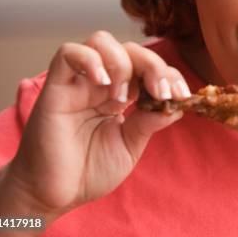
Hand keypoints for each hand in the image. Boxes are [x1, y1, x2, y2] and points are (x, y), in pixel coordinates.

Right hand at [6, 30, 189, 216]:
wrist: (55, 196)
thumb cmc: (89, 171)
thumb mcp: (130, 146)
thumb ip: (150, 121)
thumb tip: (177, 104)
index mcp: (121, 94)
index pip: (149, 67)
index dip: (169, 74)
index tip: (182, 96)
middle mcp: (101, 83)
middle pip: (131, 49)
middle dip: (154, 66)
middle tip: (163, 93)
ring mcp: (78, 83)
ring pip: (101, 41)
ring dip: (123, 62)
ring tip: (122, 97)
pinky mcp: (55, 88)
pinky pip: (68, 53)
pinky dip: (90, 60)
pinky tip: (103, 85)